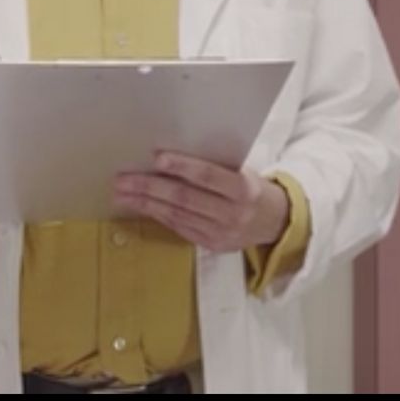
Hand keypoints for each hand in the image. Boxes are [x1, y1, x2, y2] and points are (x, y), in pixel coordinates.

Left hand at [114, 152, 289, 252]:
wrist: (276, 222)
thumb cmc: (254, 187)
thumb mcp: (244, 172)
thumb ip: (215, 167)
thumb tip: (171, 155)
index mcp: (243, 189)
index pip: (207, 176)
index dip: (181, 166)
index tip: (156, 157)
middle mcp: (232, 213)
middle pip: (185, 198)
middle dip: (150, 188)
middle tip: (122, 179)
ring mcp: (220, 233)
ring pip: (176, 215)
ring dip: (146, 203)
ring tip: (122, 193)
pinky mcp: (211, 245)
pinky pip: (179, 228)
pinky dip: (158, 215)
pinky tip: (141, 206)